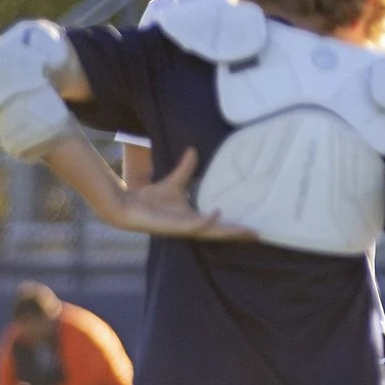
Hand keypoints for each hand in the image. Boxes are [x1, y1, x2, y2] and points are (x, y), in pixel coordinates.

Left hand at [106, 150, 254, 240]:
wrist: (127, 206)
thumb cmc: (149, 199)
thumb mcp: (174, 182)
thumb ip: (186, 169)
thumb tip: (193, 150)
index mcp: (193, 219)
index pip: (218, 225)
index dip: (235, 226)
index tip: (253, 228)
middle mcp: (192, 226)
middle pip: (220, 232)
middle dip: (238, 233)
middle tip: (257, 234)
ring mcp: (184, 228)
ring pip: (212, 232)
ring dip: (229, 232)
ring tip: (247, 231)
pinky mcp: (175, 227)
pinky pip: (194, 224)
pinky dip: (207, 220)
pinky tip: (218, 214)